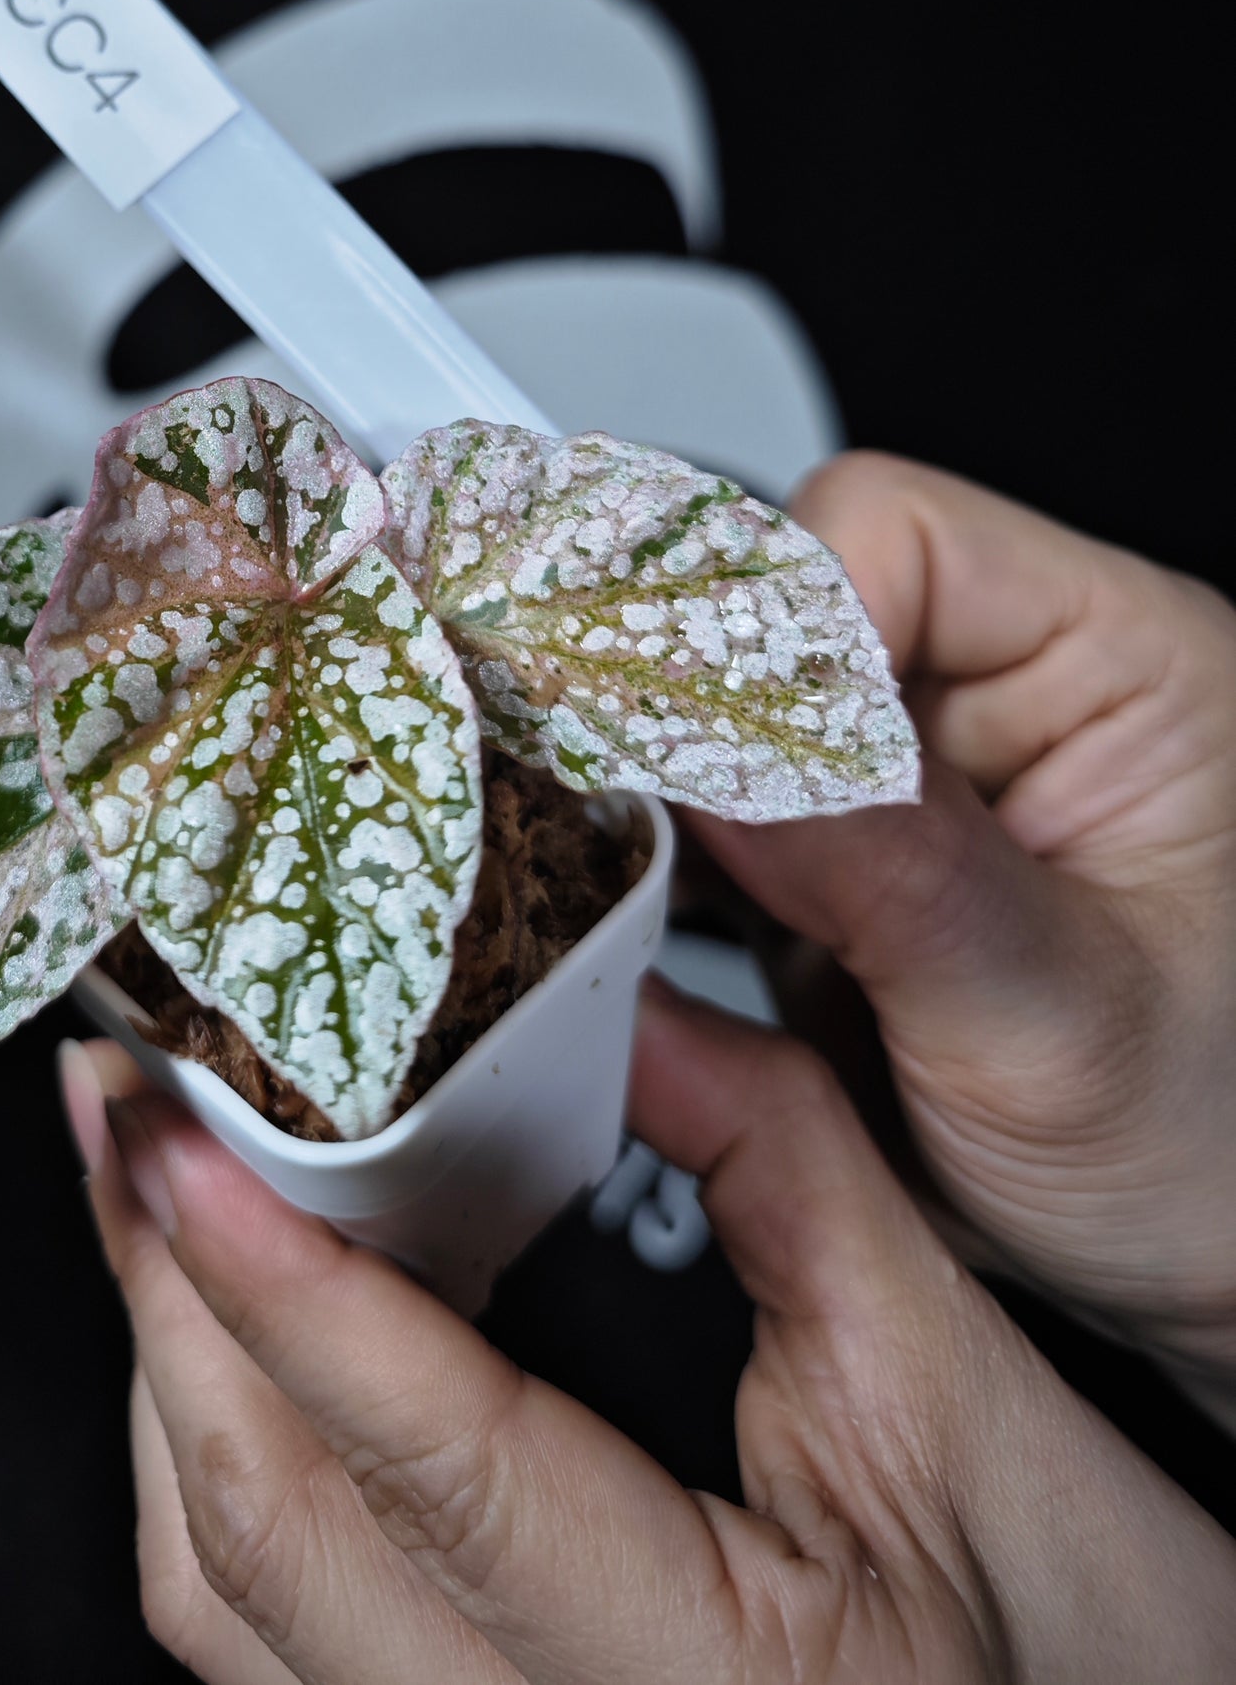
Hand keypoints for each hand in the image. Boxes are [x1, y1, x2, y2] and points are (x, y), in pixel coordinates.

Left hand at [61, 1008, 1235, 1683]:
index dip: (288, 1284)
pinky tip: (222, 1332)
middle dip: (167, 1300)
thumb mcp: (963, 1398)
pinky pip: (266, 1635)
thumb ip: (788, 1178)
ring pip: (226, 1602)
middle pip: (265, 1540)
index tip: (182, 1130)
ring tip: (143, 1186)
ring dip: (164, 1379)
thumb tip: (618, 995)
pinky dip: (215, 1466)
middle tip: (123, 1102)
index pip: (438, 1470)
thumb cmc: (1098, 1647)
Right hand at [676, 456, 1235, 1405]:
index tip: (689, 747)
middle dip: (695, 715)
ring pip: (725, 702)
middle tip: (637, 827)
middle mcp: (1018, 685)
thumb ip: (888, 870)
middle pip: (783, 602)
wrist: (1216, 1282)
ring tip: (649, 891)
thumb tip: (714, 744)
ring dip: (672, 793)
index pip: (885, 531)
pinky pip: (714, 799)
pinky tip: (645, 913)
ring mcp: (922, 769)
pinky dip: (664, 855)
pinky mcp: (849, 850)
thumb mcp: (1057, 1024)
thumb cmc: (1220, 1158)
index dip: (767, 624)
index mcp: (1122, 659)